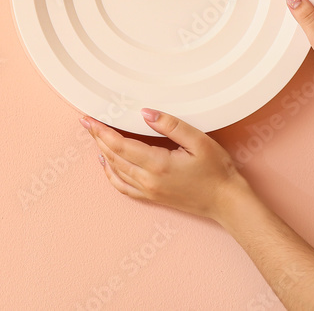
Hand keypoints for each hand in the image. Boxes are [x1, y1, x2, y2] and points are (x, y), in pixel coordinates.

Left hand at [79, 109, 251, 221]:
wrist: (227, 201)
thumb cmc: (217, 171)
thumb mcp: (198, 141)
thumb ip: (170, 125)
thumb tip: (146, 113)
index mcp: (157, 165)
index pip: (120, 145)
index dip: (101, 131)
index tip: (89, 119)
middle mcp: (148, 180)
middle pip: (112, 157)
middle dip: (97, 138)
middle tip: (86, 123)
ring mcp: (149, 191)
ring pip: (115, 170)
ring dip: (102, 152)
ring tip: (95, 136)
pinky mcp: (152, 197)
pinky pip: (123, 186)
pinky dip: (110, 173)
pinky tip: (106, 163)